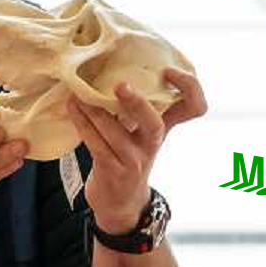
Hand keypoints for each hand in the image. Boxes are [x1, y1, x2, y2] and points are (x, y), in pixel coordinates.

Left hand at [67, 67, 206, 233]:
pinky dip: (82, 123)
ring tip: (76, 93)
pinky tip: (72, 108)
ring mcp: (134, 159)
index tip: (169, 70)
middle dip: (137, 103)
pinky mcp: (113, 170)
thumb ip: (136, 106)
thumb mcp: (140, 132)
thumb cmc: (128, 156)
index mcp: (164, 127)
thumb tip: (113, 64)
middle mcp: (153, 143)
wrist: (120, 202)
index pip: (193, 106)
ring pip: (114, 131)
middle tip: (119, 84)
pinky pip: (95, 143)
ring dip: (93, 110)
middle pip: (155, 122)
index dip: (189, 87)